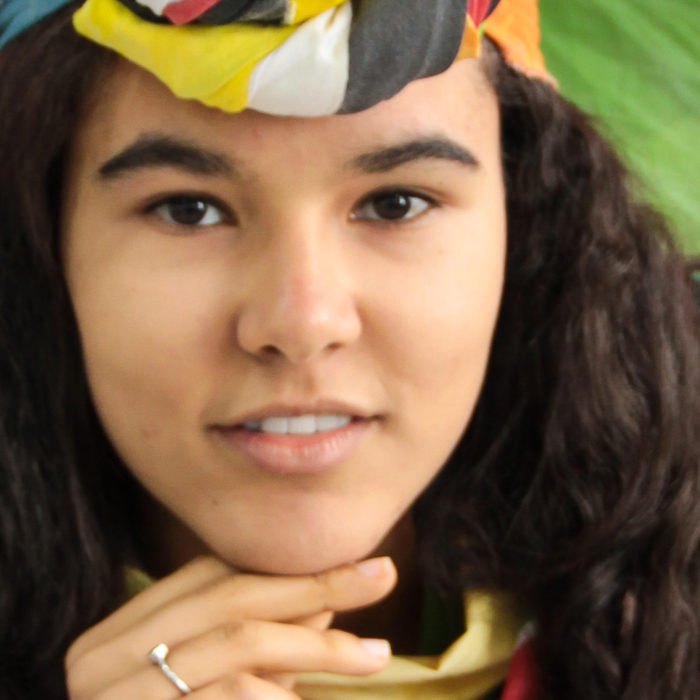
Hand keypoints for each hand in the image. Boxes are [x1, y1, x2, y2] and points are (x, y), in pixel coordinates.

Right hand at [65, 555, 396, 698]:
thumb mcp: (210, 681)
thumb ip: (257, 640)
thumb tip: (324, 604)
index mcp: (120, 632)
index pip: (212, 576)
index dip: (286, 569)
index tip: (353, 567)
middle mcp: (106, 656)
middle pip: (231, 598)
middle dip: (314, 586)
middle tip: (382, 576)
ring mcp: (119, 693)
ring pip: (239, 643)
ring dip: (314, 647)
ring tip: (370, 654)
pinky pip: (233, 693)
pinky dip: (278, 693)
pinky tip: (305, 696)